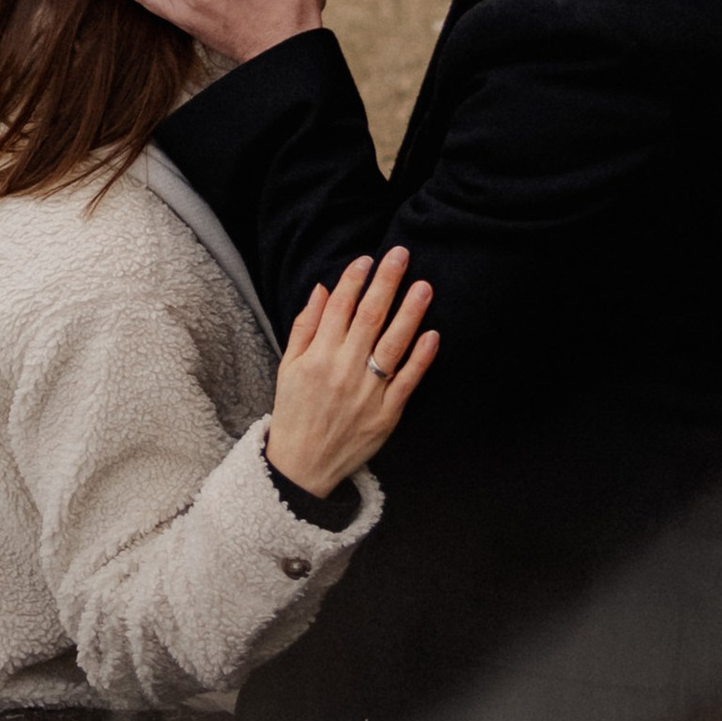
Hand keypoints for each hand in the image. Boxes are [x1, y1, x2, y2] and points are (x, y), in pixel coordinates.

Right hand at [266, 249, 437, 498]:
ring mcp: (368, 391)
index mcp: (317, 357)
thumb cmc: (295, 412)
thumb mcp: (288, 367)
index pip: (339, 308)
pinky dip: (421, 358)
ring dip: (410, 313)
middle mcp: (344, 370)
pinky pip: (408, 380)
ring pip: (393, 344)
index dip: (354, 281)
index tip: (367, 259)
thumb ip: (305, 327)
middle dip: (386, 283)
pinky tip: (433, 335)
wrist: (303, 465)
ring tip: (424, 287)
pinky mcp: (387, 413)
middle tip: (401, 254)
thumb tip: (321, 289)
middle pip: (369, 318)